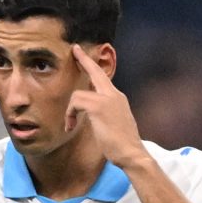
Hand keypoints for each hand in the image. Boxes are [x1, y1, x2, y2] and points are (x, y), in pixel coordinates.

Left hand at [68, 45, 143, 168]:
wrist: (132, 153)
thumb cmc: (122, 144)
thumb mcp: (114, 123)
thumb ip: (104, 113)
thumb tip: (92, 112)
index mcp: (117, 98)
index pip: (103, 78)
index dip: (92, 66)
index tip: (83, 55)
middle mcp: (114, 95)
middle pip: (96, 72)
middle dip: (84, 60)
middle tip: (75, 49)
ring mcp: (107, 99)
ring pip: (78, 94)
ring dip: (70, 110)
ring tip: (70, 124)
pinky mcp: (98, 107)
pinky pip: (76, 102)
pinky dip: (69, 114)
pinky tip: (70, 126)